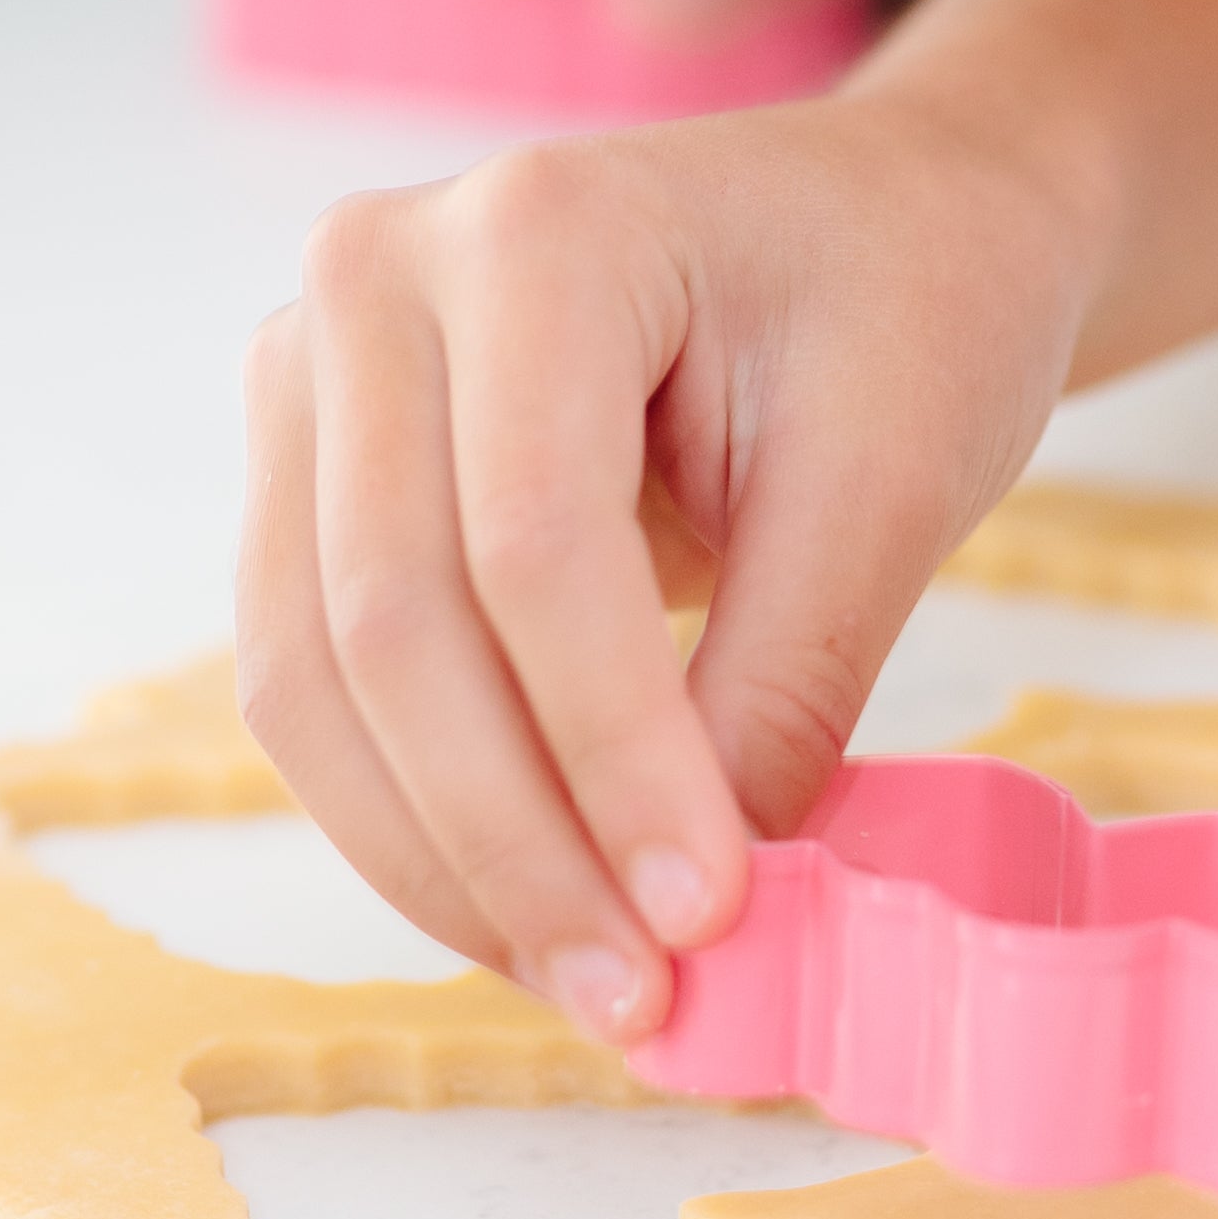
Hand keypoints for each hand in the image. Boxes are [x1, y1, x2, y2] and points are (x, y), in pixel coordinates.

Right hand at [238, 80, 1106, 1031]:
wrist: (884, 220)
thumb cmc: (910, 302)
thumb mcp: (898, 474)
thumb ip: (786, 677)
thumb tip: (700, 905)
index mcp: (535, 226)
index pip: (533, 545)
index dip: (612, 756)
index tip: (711, 913)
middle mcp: (376, 278)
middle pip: (392, 620)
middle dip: (516, 841)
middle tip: (640, 999)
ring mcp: (312, 372)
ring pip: (314, 675)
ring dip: (441, 861)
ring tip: (589, 987)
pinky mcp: (307, 474)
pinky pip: (314, 682)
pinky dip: (411, 819)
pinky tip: (529, 916)